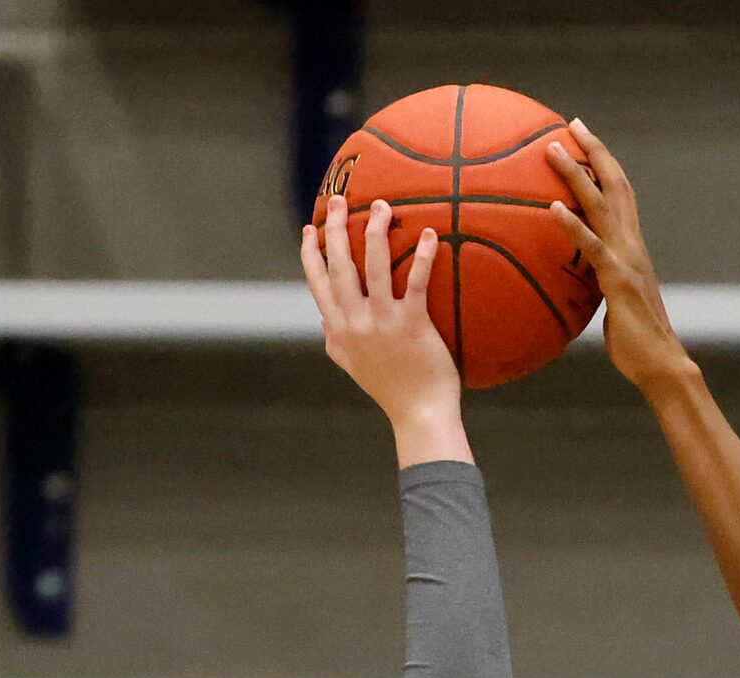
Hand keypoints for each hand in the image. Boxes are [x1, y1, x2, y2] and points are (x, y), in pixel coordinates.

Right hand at [301, 197, 469, 465]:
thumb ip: (335, 343)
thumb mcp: (353, 367)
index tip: (310, 228)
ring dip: (376, 231)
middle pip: (340, 265)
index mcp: (339, 329)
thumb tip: (322, 322)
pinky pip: (416, 282)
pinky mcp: (413, 324)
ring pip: (373, 265)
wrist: (419, 414)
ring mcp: (383, 321)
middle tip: (340, 200)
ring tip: (383, 206)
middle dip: (337, 228)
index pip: (317, 283)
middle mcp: (356, 321)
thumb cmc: (390, 390)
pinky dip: (422, 256)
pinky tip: (429, 235)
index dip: (311, 253)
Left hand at [547, 121, 690, 392]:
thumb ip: (599, 285)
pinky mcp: (618, 280)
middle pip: (615, 184)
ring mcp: (626, 259)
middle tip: (572, 123)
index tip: (584, 138)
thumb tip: (577, 284)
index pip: (620, 194)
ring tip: (551, 150)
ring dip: (576, 174)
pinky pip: (591, 246)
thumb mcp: (614, 305)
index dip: (604, 164)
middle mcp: (632, 244)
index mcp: (632, 246)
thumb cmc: (637, 344)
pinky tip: (551, 208)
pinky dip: (572, 224)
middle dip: (593, 151)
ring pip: (601, 205)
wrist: (662, 364)